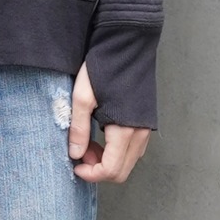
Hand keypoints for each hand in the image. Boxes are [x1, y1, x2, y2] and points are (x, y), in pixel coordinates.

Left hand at [67, 63, 149, 183]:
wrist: (128, 45)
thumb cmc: (105, 67)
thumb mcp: (82, 97)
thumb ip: (78, 129)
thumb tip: (74, 155)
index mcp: (125, 129)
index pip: (111, 170)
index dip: (91, 174)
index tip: (75, 166)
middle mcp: (140, 133)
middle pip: (121, 172)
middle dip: (98, 170)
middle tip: (80, 153)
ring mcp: (146, 128)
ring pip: (128, 161)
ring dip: (107, 160)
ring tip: (88, 142)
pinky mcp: (145, 121)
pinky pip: (132, 148)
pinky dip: (116, 150)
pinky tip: (101, 134)